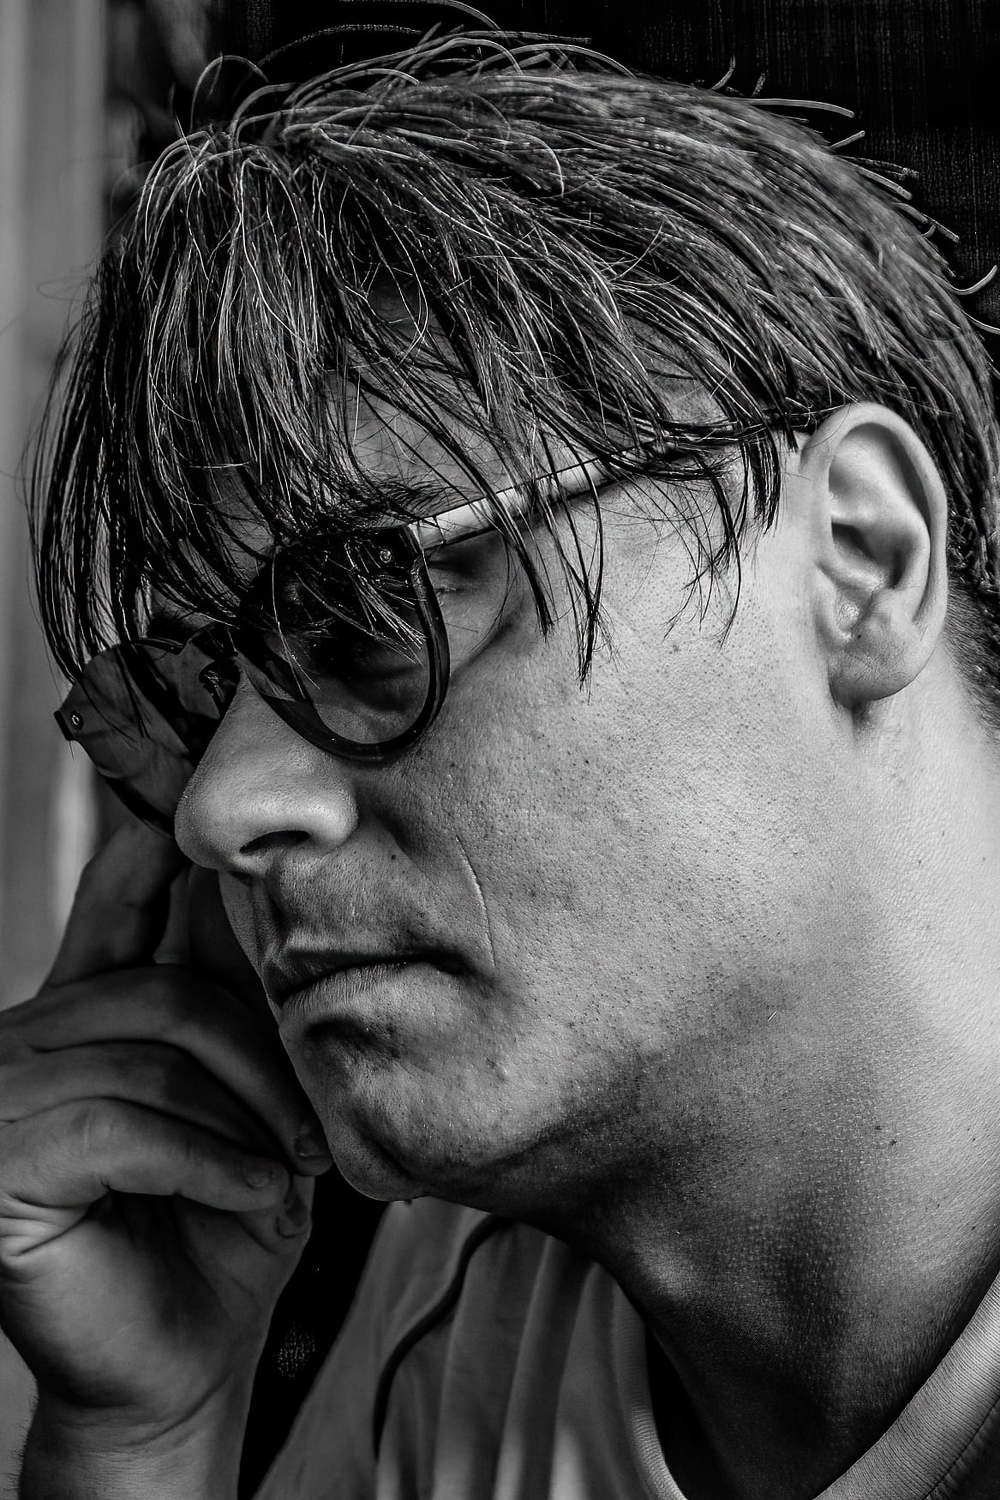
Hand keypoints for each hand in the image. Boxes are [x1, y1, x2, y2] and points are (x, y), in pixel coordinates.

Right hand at [0, 822, 331, 1452]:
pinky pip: (123, 1124)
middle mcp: (27, 1039)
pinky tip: (250, 1196)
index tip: (205, 810)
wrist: (182, 1361)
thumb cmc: (220, 1227)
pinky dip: (209, 1162)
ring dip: (245, 1121)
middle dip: (260, 1058)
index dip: (159, 850)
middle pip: (166, 996)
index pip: (118, 900)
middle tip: (314, 1130)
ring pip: (151, 1060)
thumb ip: (231, 1003)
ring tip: (287, 1173)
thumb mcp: (244, 1099)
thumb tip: (247, 885)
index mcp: (84, 1011)